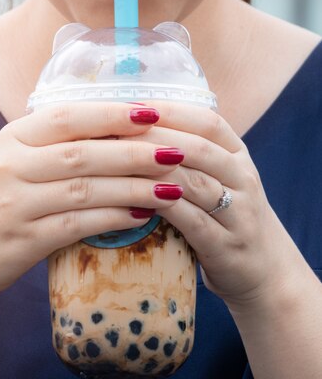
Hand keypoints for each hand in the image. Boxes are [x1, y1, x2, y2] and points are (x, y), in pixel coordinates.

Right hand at [0, 103, 184, 303]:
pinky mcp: (24, 238)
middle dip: (134, 151)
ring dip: (133, 187)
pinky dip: (113, 218)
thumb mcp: (13, 161)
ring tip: (172, 186)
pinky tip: (142, 215)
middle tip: (176, 151)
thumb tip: (120, 127)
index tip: (153, 111)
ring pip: (85, 190)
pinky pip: (78, 224)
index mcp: (11, 138)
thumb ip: (53, 143)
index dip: (111, 113)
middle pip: (82, 153)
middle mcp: (9, 166)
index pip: (66, 116)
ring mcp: (14, 203)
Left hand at [123, 101, 304, 306]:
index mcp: (238, 156)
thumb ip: (187, 156)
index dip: (169, 111)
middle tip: (111, 132)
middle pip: (197, 148)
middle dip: (152, 137)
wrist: (267, 272)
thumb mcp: (217, 180)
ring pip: (193, 182)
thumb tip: (131, 128)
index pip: (207, 121)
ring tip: (114, 163)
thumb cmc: (226, 219)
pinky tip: (133, 200)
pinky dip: (161, 208)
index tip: (130, 105)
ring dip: (150, 170)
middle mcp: (243, 178)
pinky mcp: (226, 245)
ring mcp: (239, 213)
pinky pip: (191, 220)